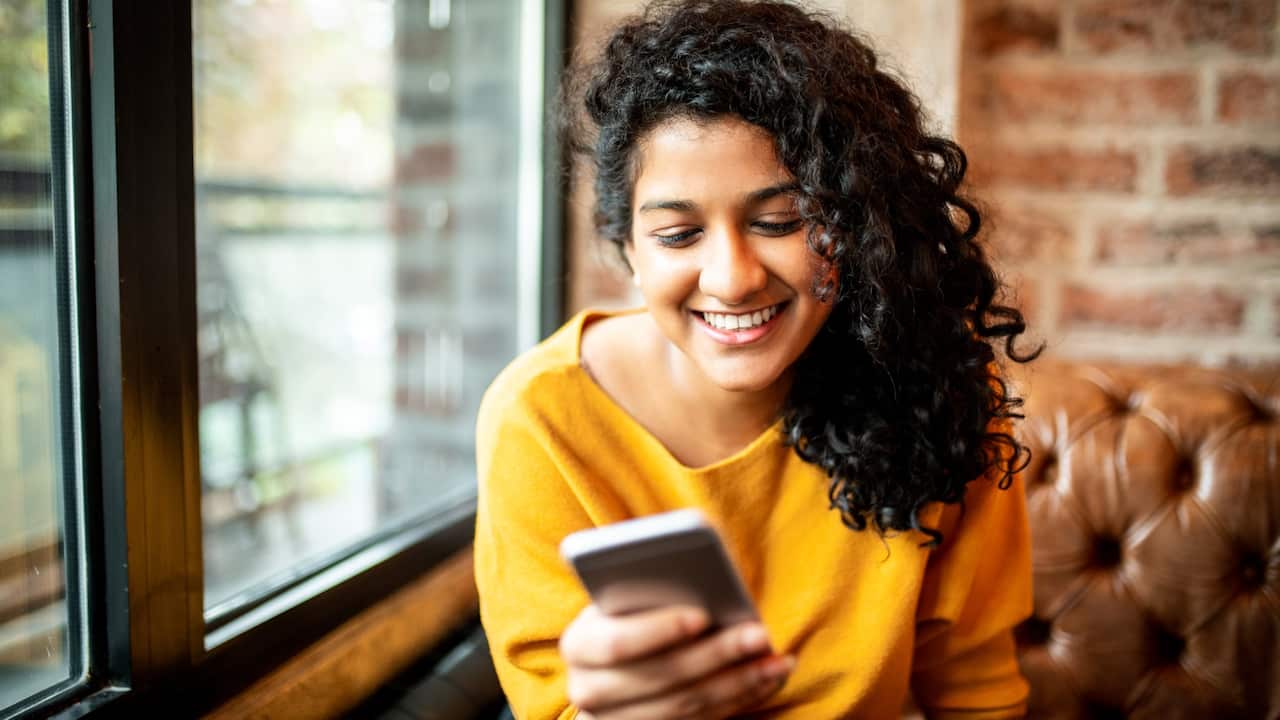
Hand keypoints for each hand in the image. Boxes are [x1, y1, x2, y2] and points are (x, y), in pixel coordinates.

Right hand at [560, 604, 793, 719]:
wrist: (612, 668)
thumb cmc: (626, 614)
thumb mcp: (624, 596)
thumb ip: (647, 583)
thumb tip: (699, 560)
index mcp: (579, 645)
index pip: (617, 643)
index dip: (659, 630)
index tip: (701, 615)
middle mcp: (590, 691)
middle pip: (662, 678)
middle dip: (716, 655)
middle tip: (759, 634)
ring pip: (686, 705)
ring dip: (739, 681)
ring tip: (777, 658)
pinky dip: (739, 699)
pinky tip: (767, 677)